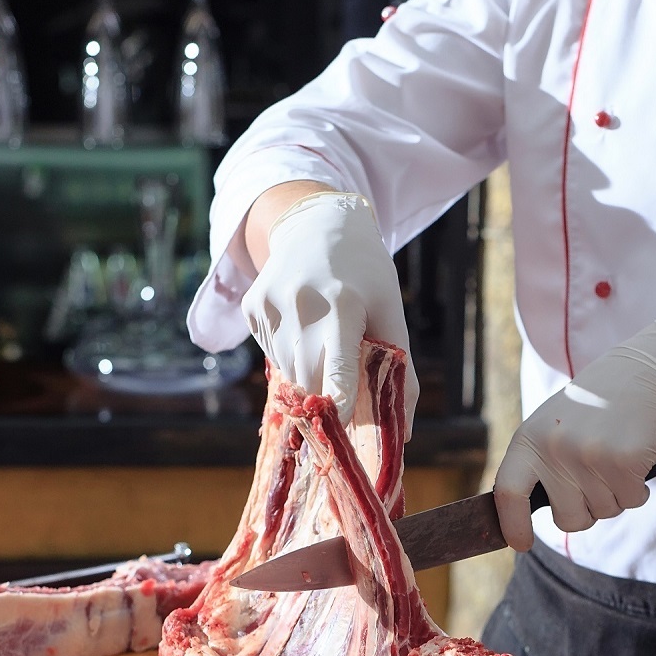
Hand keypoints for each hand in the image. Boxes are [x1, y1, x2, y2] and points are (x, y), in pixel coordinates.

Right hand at [241, 190, 414, 420]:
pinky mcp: (251, 307)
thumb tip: (403, 431)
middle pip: (309, 379)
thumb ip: (399, 369)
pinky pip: (271, 353)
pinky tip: (302, 327)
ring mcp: (269, 304)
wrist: (317, 225)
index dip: (339, 403)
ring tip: (323, 344)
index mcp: (342, 304)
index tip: (340, 429)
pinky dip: (289, 354)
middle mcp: (300, 303)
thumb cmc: (364, 275)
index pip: (338, 367)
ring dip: (308, 375)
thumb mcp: (389, 311)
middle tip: (341, 400)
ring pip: (287, 372)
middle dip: (326, 396)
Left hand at [492, 322, 655, 550]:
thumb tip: (522, 519)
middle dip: (588, 510)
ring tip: (618, 455)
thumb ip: (540, 466)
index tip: (522, 544)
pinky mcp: (623, 461)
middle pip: (568, 519)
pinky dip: (639, 488)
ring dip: (617, 494)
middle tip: (598, 478)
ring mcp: (588, 456)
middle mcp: (554, 448)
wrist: (647, 371)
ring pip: (604, 512)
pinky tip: (638, 457)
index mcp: (529, 439)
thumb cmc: (600, 406)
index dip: (512, 525)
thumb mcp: (555, 427)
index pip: (508, 492)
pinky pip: (632, 502)